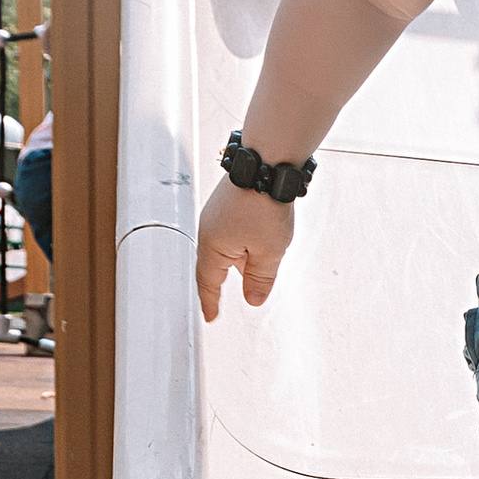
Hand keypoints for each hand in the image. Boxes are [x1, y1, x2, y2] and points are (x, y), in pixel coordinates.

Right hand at [195, 178, 293, 320]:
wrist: (268, 161)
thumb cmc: (265, 205)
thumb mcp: (269, 252)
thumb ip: (261, 279)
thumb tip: (254, 299)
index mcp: (213, 247)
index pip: (208, 283)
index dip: (210, 302)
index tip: (210, 316)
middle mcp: (209, 230)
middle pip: (217, 265)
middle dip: (231, 279)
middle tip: (244, 292)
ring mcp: (216, 213)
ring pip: (227, 246)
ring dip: (243, 258)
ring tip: (263, 260)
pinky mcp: (227, 201)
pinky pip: (232, 230)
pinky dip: (244, 241)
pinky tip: (261, 238)